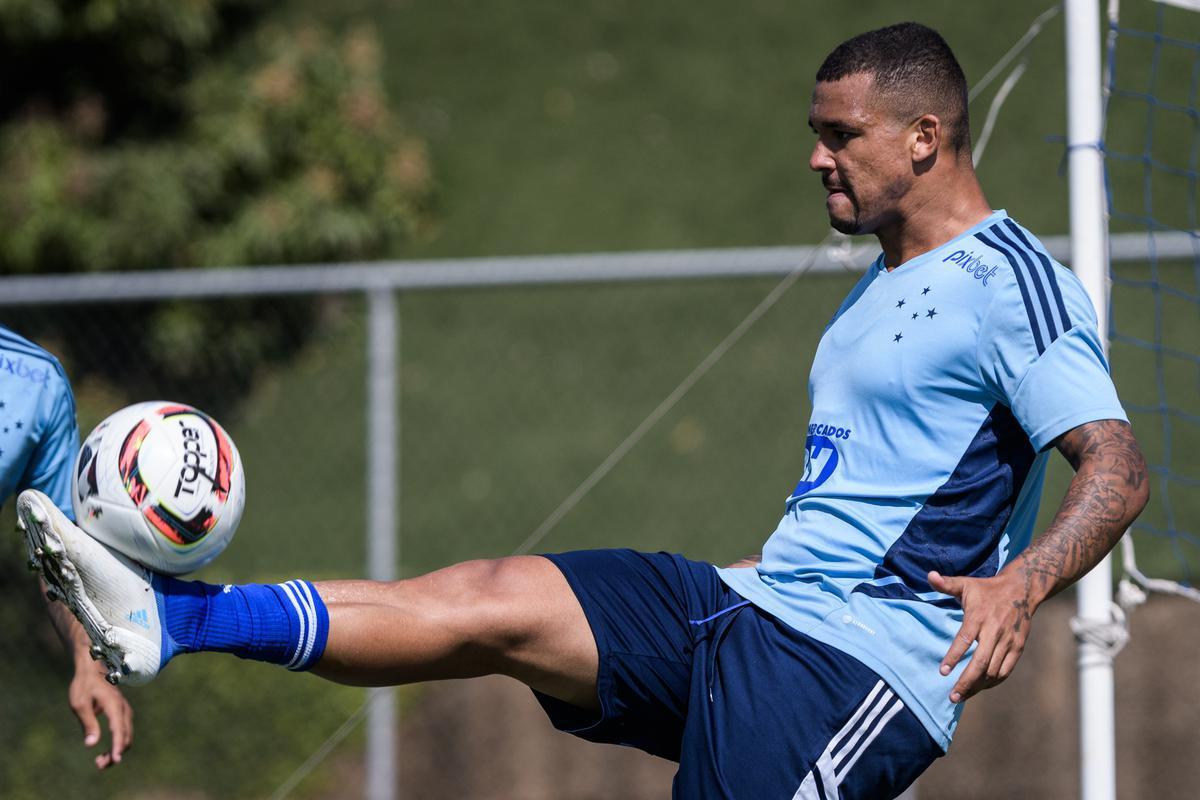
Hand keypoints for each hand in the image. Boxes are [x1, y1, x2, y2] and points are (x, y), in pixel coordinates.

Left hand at [69, 659, 133, 768]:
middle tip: (100, 765)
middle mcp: (123, 709)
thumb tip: (92, 744)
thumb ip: (88, 723)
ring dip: (118, 749)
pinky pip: (125, 730)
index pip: (118, 729)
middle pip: (126, 735)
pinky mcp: (122, 712)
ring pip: (127, 734)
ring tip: (101, 761)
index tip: (115, 760)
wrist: (92, 669)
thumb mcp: (80, 704)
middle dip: (116, 753)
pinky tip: (108, 749)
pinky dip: (119, 742)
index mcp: (113, 705)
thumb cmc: (83, 685)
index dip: (117, 746)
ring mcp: (124, 710)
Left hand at [927, 569, 1035, 703]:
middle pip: (980, 663)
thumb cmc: (986, 589)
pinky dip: (993, 682)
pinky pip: (1005, 670)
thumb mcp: (965, 583)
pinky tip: (980, 687)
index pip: (964, 639)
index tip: (942, 672)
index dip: (953, 656)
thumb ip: (946, 583)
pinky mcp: (1018, 647)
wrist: (1021, 590)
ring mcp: (1008, 641)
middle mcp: (994, 631)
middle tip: (952, 697)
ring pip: (993, 671)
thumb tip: (929, 575)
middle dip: (966, 682)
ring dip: (978, 685)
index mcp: (978, 616)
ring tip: (962, 695)